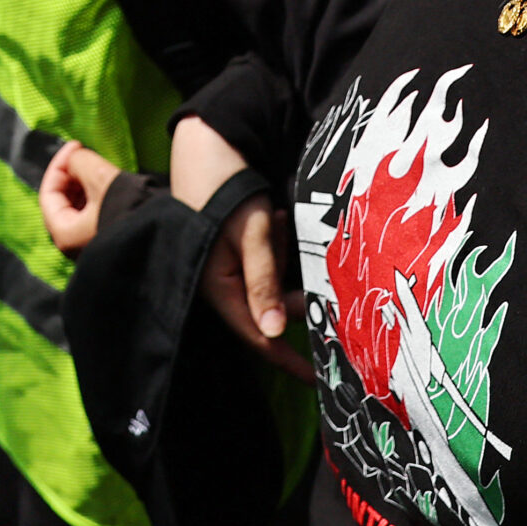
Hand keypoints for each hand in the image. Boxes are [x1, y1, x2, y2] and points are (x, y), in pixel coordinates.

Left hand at [37, 139, 123, 256]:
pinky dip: (94, 196)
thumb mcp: (100, 176)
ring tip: (97, 166)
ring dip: (83, 184)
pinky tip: (106, 182)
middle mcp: (72, 245)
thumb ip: (79, 161)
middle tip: (84, 154)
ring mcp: (88, 245)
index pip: (48, 193)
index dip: (58, 165)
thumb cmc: (129, 209)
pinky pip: (91, 215)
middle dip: (71, 174)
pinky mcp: (105, 241)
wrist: (164, 234)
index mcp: (64, 234)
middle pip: (61, 201)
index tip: (75, 146)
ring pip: (77, 207)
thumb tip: (75, 158)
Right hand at [171, 116, 309, 379]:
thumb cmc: (226, 190)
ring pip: (271, 284)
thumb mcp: (250, 234)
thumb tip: (273, 333)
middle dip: (294, 298)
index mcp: (218, 287)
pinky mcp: (235, 250)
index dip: (288, 360)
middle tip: (315, 277)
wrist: (206, 146)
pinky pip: (267, 263)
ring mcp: (228, 267)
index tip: (319, 379)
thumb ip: (262, 281)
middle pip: (269, 310)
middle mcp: (222, 284)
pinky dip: (278, 248)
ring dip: (285, 265)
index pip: (258, 337)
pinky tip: (277, 219)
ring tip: (281, 225)